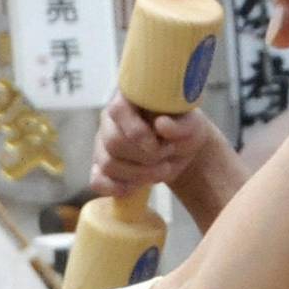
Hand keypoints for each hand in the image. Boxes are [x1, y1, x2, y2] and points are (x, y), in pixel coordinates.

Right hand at [93, 95, 242, 230]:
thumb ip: (180, 124)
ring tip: (162, 168)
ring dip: (139, 174)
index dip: (135, 131)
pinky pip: (97, 181)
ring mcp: (103, 145)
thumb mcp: (191, 124)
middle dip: (144, 157)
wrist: (180, 148)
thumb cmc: (183, 128)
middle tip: (167, 154)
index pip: (117, 110)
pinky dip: (115, 188)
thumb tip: (161, 125)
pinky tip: (135, 187)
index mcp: (129, 100)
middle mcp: (110, 121)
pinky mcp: (102, 168)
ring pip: (108, 164)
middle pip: (113, 143)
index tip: (156, 144)